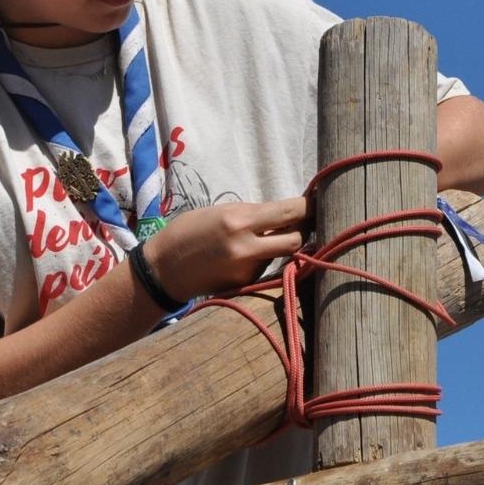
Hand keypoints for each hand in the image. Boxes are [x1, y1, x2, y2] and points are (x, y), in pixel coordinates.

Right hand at [143, 198, 307, 300]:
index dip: (310, 206)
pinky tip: (250, 256)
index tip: (321, 200)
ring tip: (275, 236)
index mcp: (240, 219)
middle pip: (297, 238)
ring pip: (284, 254)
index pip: (290, 212)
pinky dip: (266, 260)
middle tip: (310, 220)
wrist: (163, 269)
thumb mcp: (220, 212)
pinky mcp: (245, 285)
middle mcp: (247, 245)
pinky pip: (267, 268)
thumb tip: (283, 214)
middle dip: (306, 228)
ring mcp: (247, 269)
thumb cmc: (188, 232)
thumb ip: (252, 215)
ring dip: (286, 245)